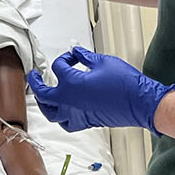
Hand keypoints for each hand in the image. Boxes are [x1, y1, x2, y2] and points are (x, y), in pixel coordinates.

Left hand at [27, 45, 174, 133]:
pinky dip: (60, 117)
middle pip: (44, 93)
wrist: (140, 103)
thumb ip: (85, 57)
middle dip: (37, 83)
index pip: (59, 67)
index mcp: (71, 83)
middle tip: (34, 76)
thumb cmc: (125, 84)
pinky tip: (61, 112)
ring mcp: (76, 114)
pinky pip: (66, 123)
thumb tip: (76, 52)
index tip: (72, 57)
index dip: (65, 58)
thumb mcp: (102, 62)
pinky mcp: (85, 122)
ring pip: (51, 113)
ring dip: (44, 103)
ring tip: (43, 96)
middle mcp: (69, 101)